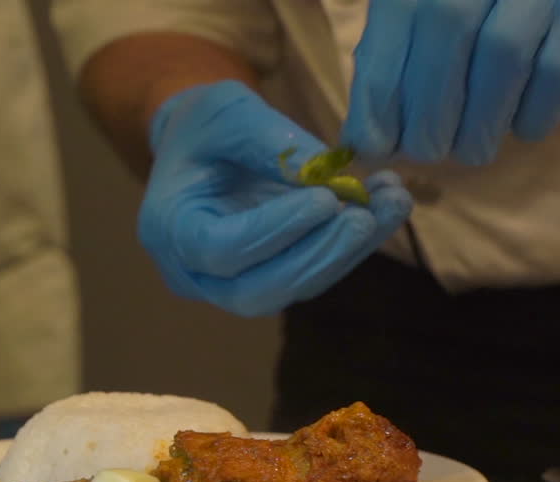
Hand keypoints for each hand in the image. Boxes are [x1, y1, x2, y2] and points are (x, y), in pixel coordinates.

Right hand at [141, 81, 412, 317]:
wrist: (198, 145)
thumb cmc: (204, 124)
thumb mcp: (229, 111)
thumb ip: (271, 141)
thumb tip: (330, 176)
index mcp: (170, 228)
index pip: (220, 250)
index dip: (274, 232)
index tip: (325, 198)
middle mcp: (192, 270)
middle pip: (255, 291)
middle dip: (316, 257)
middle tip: (365, 216)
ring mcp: (226, 285)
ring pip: (289, 291)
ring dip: (344, 253)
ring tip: (389, 202)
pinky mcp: (265, 280)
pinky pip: (309, 277)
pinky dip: (350, 246)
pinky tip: (386, 206)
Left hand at [344, 0, 559, 165]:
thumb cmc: (482, 47)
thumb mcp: (425, 51)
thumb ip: (388, 83)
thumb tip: (358, 145)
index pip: (397, 19)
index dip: (378, 90)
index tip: (373, 145)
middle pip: (447, 26)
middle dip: (427, 109)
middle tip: (427, 154)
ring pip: (501, 51)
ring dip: (477, 123)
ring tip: (471, 151)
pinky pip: (555, 72)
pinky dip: (530, 117)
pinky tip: (522, 129)